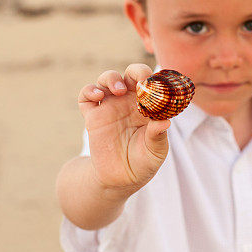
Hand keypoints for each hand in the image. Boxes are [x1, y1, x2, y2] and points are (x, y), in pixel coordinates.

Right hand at [77, 63, 170, 194]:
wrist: (119, 179)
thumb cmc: (143, 163)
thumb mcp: (155, 152)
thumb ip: (158, 136)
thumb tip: (165, 122)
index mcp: (148, 106)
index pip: (152, 84)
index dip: (155, 80)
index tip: (156, 85)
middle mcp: (129, 102)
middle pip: (130, 75)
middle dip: (136, 71)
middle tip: (140, 81)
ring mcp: (110, 107)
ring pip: (107, 79)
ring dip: (112, 78)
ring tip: (119, 90)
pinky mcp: (93, 116)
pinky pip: (86, 96)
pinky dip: (89, 90)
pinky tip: (98, 96)